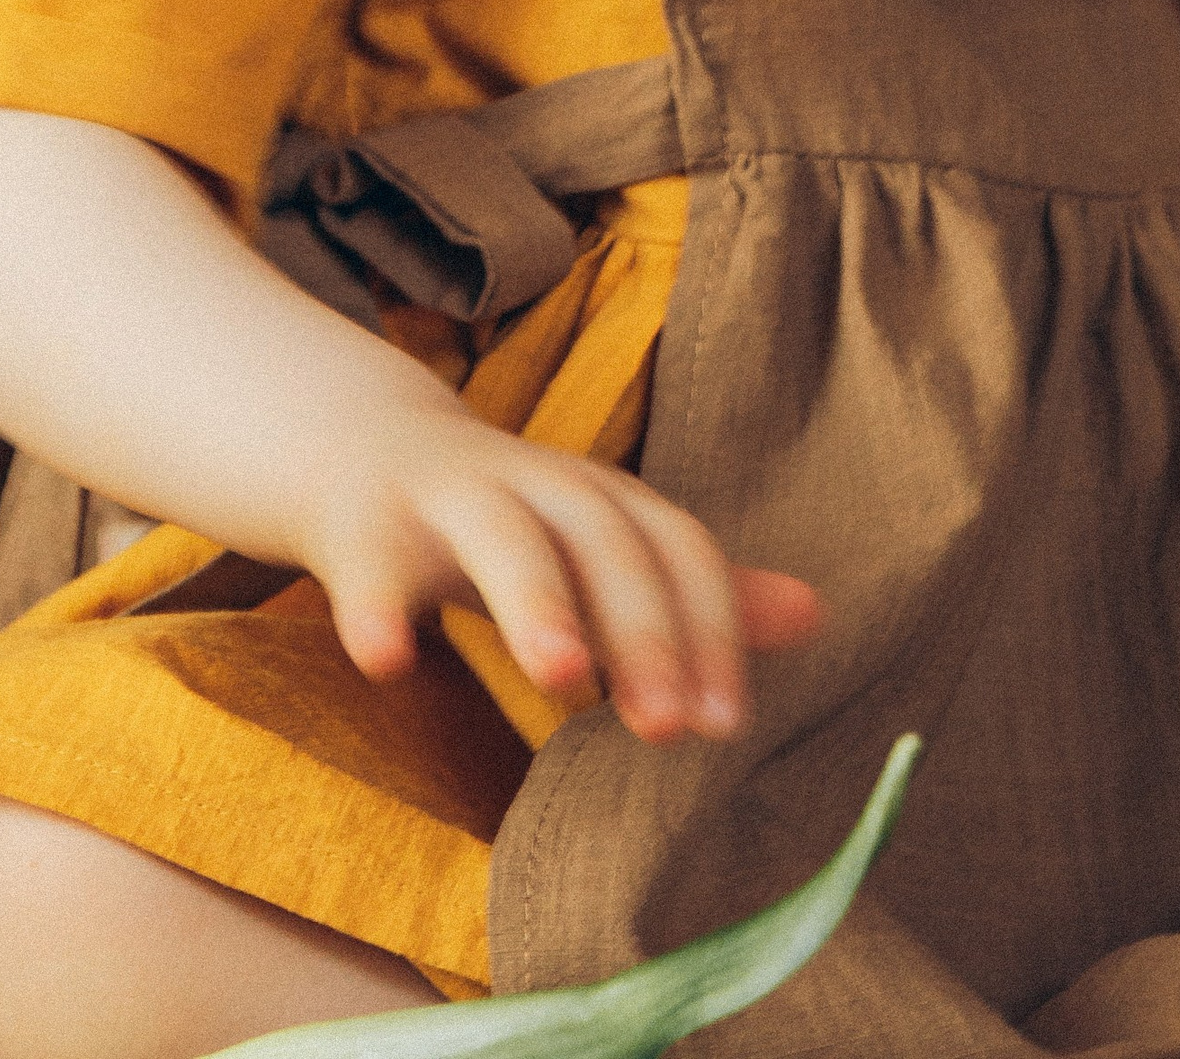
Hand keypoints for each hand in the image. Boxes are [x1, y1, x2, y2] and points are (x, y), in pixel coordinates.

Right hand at [289, 388, 819, 740]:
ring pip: (504, 537)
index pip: (677, 549)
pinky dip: (376, 606)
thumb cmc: (504, 521)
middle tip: (666, 729)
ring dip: (539, 602)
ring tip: (562, 677)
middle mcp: (537, 483)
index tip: (726, 724)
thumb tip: (816, 616)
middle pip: (604, 540)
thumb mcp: (601, 548)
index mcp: (600, 496)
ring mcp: (450, 495)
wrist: (362, 449)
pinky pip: (370, 562)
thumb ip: (692, 591)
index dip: (709, 629)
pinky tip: (386, 661)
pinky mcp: (366, 522)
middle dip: (640, 630)